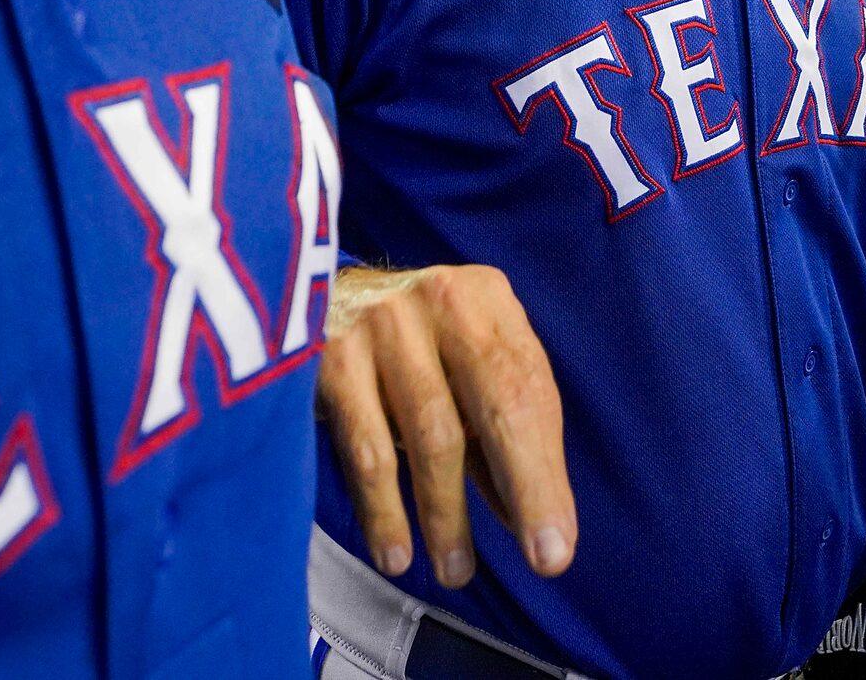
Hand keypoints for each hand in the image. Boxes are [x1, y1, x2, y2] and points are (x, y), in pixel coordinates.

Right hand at [317, 265, 575, 588]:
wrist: (309, 296)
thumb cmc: (413, 344)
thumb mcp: (465, 365)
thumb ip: (500, 433)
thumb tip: (536, 524)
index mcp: (487, 299)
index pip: (531, 391)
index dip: (547, 473)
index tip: (556, 545)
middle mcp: (441, 300)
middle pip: (497, 404)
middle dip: (526, 488)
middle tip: (542, 558)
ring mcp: (383, 324)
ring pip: (431, 434)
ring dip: (446, 513)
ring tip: (457, 569)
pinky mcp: (330, 359)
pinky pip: (366, 449)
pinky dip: (383, 508)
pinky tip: (395, 551)